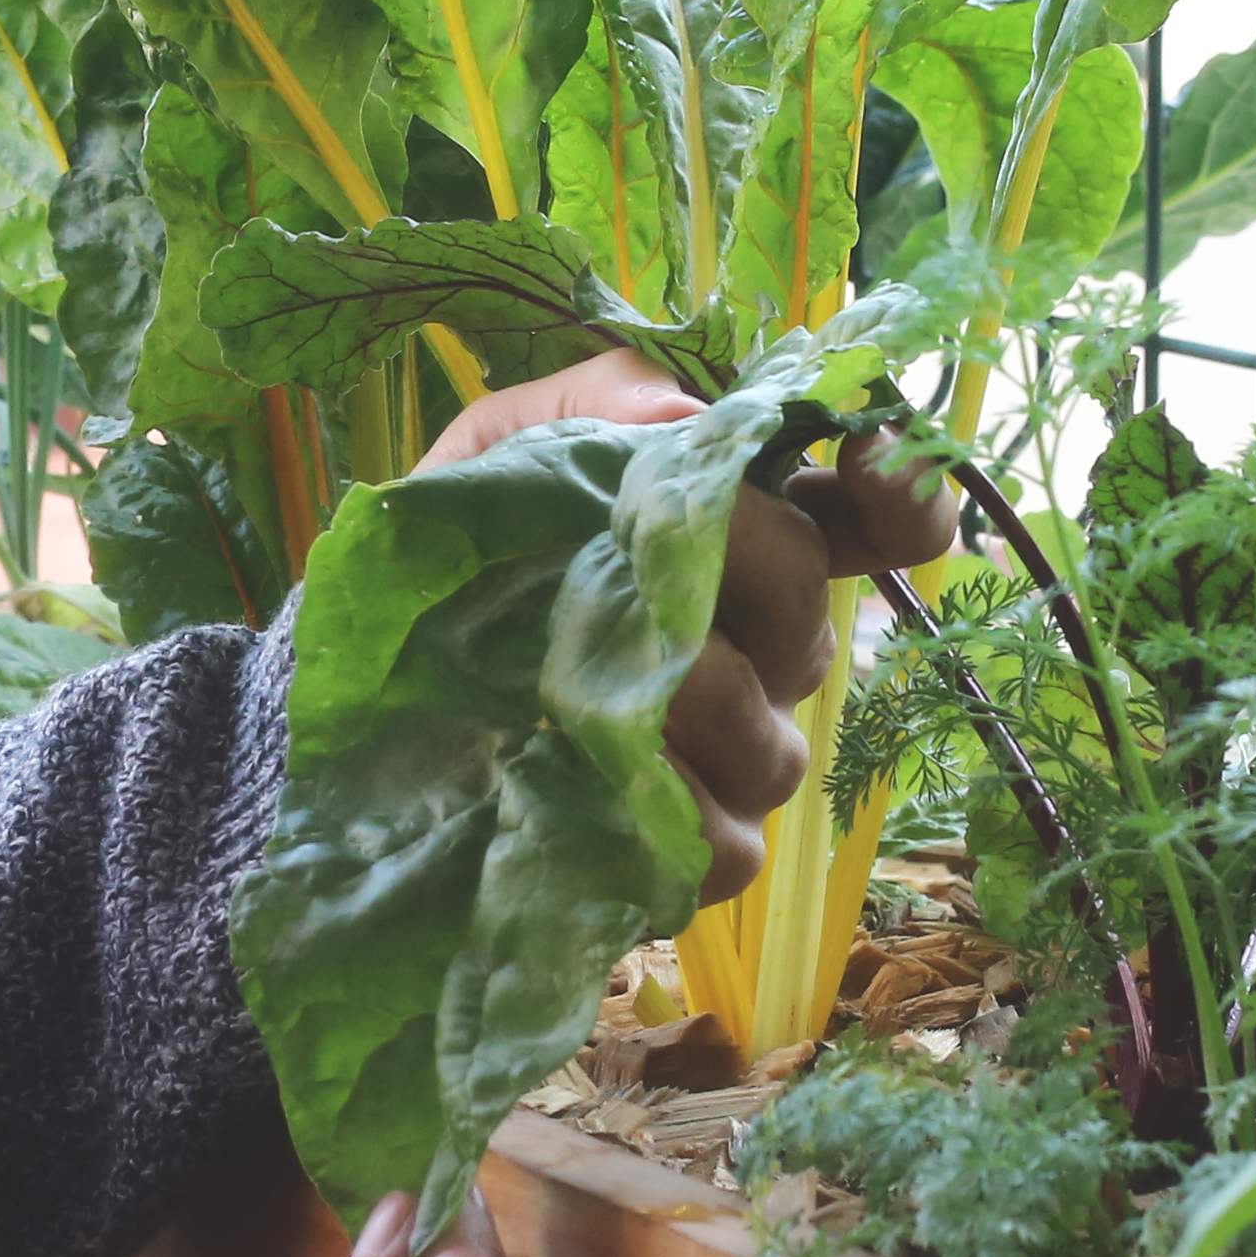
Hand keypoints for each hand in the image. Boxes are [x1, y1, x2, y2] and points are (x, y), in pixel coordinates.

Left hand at [416, 348, 957, 901]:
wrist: (358, 689)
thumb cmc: (446, 560)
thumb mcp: (496, 448)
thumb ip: (592, 405)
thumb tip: (690, 416)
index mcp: (733, 543)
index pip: (872, 523)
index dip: (897, 491)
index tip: (862, 450)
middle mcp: (755, 650)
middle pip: (815, 619)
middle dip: (744, 578)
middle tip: (655, 561)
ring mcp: (732, 757)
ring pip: (778, 742)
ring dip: (698, 703)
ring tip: (598, 685)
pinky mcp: (687, 851)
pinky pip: (731, 847)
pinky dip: (677, 814)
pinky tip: (616, 788)